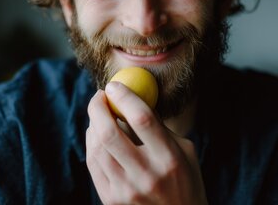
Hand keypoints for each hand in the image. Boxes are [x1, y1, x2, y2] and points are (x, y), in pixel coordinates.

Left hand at [86, 81, 207, 204]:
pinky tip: (97, 135)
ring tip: (100, 115)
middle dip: (98, 108)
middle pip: (110, 133)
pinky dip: (92, 143)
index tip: (114, 85)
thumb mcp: (185, 151)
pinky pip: (93, 164)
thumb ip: (159, 127)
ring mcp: (126, 190)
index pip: (142, 119)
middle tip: (100, 96)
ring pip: (97, 148)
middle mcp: (146, 175)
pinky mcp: (112, 201)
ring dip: (94, 124)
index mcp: (169, 158)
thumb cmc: (186, 181)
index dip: (125, 96)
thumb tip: (133, 98)